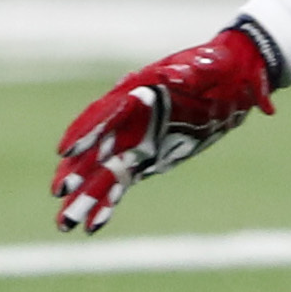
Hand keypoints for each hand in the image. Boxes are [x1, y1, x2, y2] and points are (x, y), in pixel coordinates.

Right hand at [50, 25, 280, 234]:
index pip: (107, 113)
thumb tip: (177, 75)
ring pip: (102, 172)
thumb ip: (195, 71)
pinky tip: (91, 226)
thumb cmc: (218, 66)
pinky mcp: (145, 159)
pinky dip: (106, 204)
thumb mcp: (211, 65)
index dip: (86, 132)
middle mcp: (129, 118)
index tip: (66, 151)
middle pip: (95, 147)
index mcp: (138, 91)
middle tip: (58, 192)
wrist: (232, 78)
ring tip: (64, 224)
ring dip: (83, 197)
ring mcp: (135, 140)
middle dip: (76, 170)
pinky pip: (120, 184)